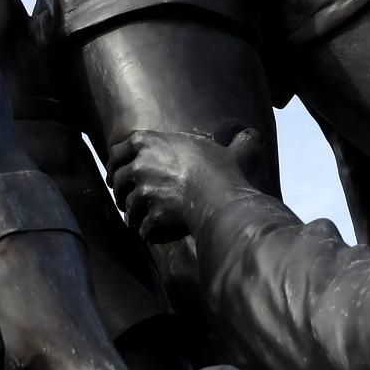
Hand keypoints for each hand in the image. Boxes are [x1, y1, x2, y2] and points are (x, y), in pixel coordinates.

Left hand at [106, 128, 263, 241]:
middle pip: (117, 178)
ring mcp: (143, 191)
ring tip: (137, 218)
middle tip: (123, 196)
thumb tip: (254, 136)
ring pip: (127, 205)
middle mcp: (140, 165)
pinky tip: (151, 233)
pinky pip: (142, 226)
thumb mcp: (226, 147)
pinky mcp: (150, 214)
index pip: (117, 149)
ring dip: (131, 213)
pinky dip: (145, 231)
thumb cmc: (221, 168)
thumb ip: (234, 142)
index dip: (114, 161)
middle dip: (119, 190)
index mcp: (148, 142)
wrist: (218, 195)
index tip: (115, 170)